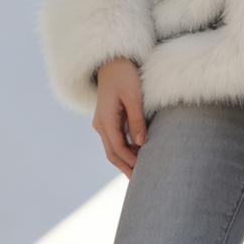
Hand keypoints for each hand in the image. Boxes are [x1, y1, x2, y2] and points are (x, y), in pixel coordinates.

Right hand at [92, 57, 148, 176]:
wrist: (112, 61)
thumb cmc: (125, 76)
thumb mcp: (134, 97)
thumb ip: (137, 120)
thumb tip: (140, 143)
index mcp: (105, 120)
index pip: (117, 149)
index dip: (130, 162)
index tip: (143, 172)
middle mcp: (100, 124)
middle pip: (112, 153)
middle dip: (125, 167)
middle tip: (140, 181)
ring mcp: (102, 122)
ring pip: (112, 148)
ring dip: (125, 160)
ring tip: (140, 171)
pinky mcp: (107, 119)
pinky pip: (114, 140)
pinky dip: (124, 150)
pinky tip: (136, 154)